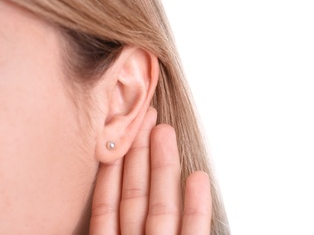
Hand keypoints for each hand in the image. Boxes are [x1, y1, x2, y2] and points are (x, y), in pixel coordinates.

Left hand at [89, 107, 211, 233]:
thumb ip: (101, 218)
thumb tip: (85, 184)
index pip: (107, 205)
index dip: (112, 169)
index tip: (114, 140)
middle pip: (136, 197)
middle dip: (140, 155)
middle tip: (144, 119)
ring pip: (162, 208)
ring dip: (166, 167)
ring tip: (165, 130)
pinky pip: (194, 232)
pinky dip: (197, 207)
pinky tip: (199, 177)